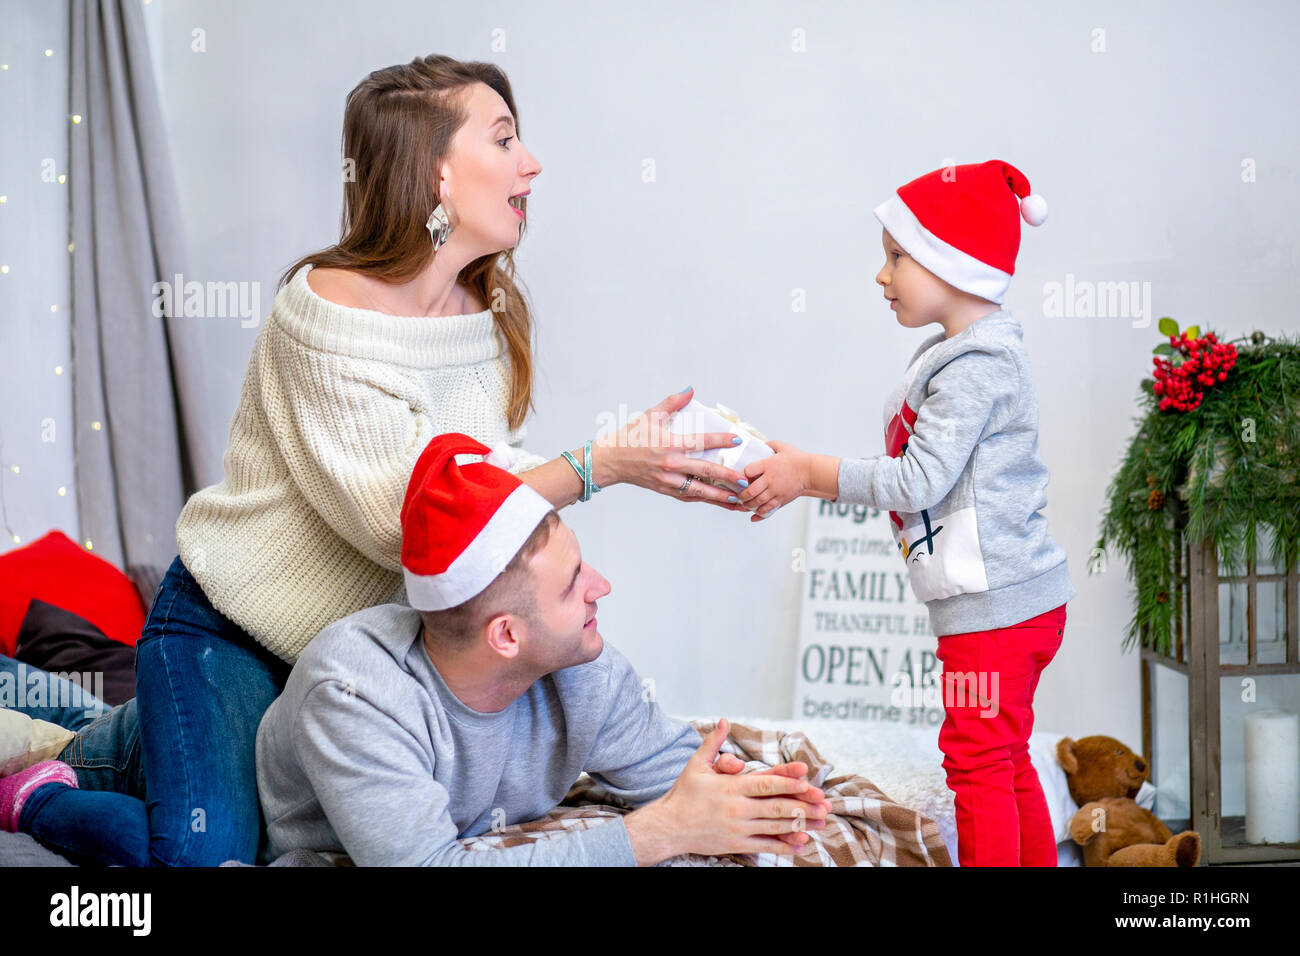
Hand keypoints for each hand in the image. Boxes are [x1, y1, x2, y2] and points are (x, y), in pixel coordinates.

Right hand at [594, 387, 750, 510]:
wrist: (610, 460)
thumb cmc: (630, 437)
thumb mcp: (650, 416)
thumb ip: (672, 402)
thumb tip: (690, 390)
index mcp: (669, 444)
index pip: (701, 442)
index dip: (721, 440)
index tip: (738, 440)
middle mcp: (670, 464)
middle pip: (705, 472)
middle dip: (727, 476)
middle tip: (745, 479)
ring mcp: (667, 480)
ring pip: (699, 491)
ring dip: (719, 496)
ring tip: (737, 500)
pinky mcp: (664, 490)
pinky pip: (687, 497)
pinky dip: (703, 499)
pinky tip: (717, 501)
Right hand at [627, 718, 828, 863]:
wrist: (668, 826)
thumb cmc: (683, 794)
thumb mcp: (696, 764)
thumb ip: (713, 743)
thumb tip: (724, 720)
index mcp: (731, 787)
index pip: (765, 783)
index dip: (788, 782)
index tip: (807, 781)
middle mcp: (737, 808)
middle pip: (776, 806)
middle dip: (802, 805)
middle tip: (823, 804)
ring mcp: (738, 827)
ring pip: (774, 826)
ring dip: (799, 824)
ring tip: (819, 821)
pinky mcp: (736, 843)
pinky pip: (765, 845)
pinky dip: (784, 845)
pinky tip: (799, 844)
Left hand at [736, 440, 811, 520]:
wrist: (810, 472)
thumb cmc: (797, 459)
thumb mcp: (782, 447)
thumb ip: (770, 444)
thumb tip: (760, 444)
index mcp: (768, 465)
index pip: (748, 471)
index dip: (743, 474)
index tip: (742, 476)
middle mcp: (770, 479)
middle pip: (750, 491)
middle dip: (742, 495)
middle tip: (739, 496)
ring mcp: (776, 491)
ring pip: (757, 502)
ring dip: (748, 505)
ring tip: (746, 504)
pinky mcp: (781, 499)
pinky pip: (768, 509)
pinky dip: (759, 513)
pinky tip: (755, 512)